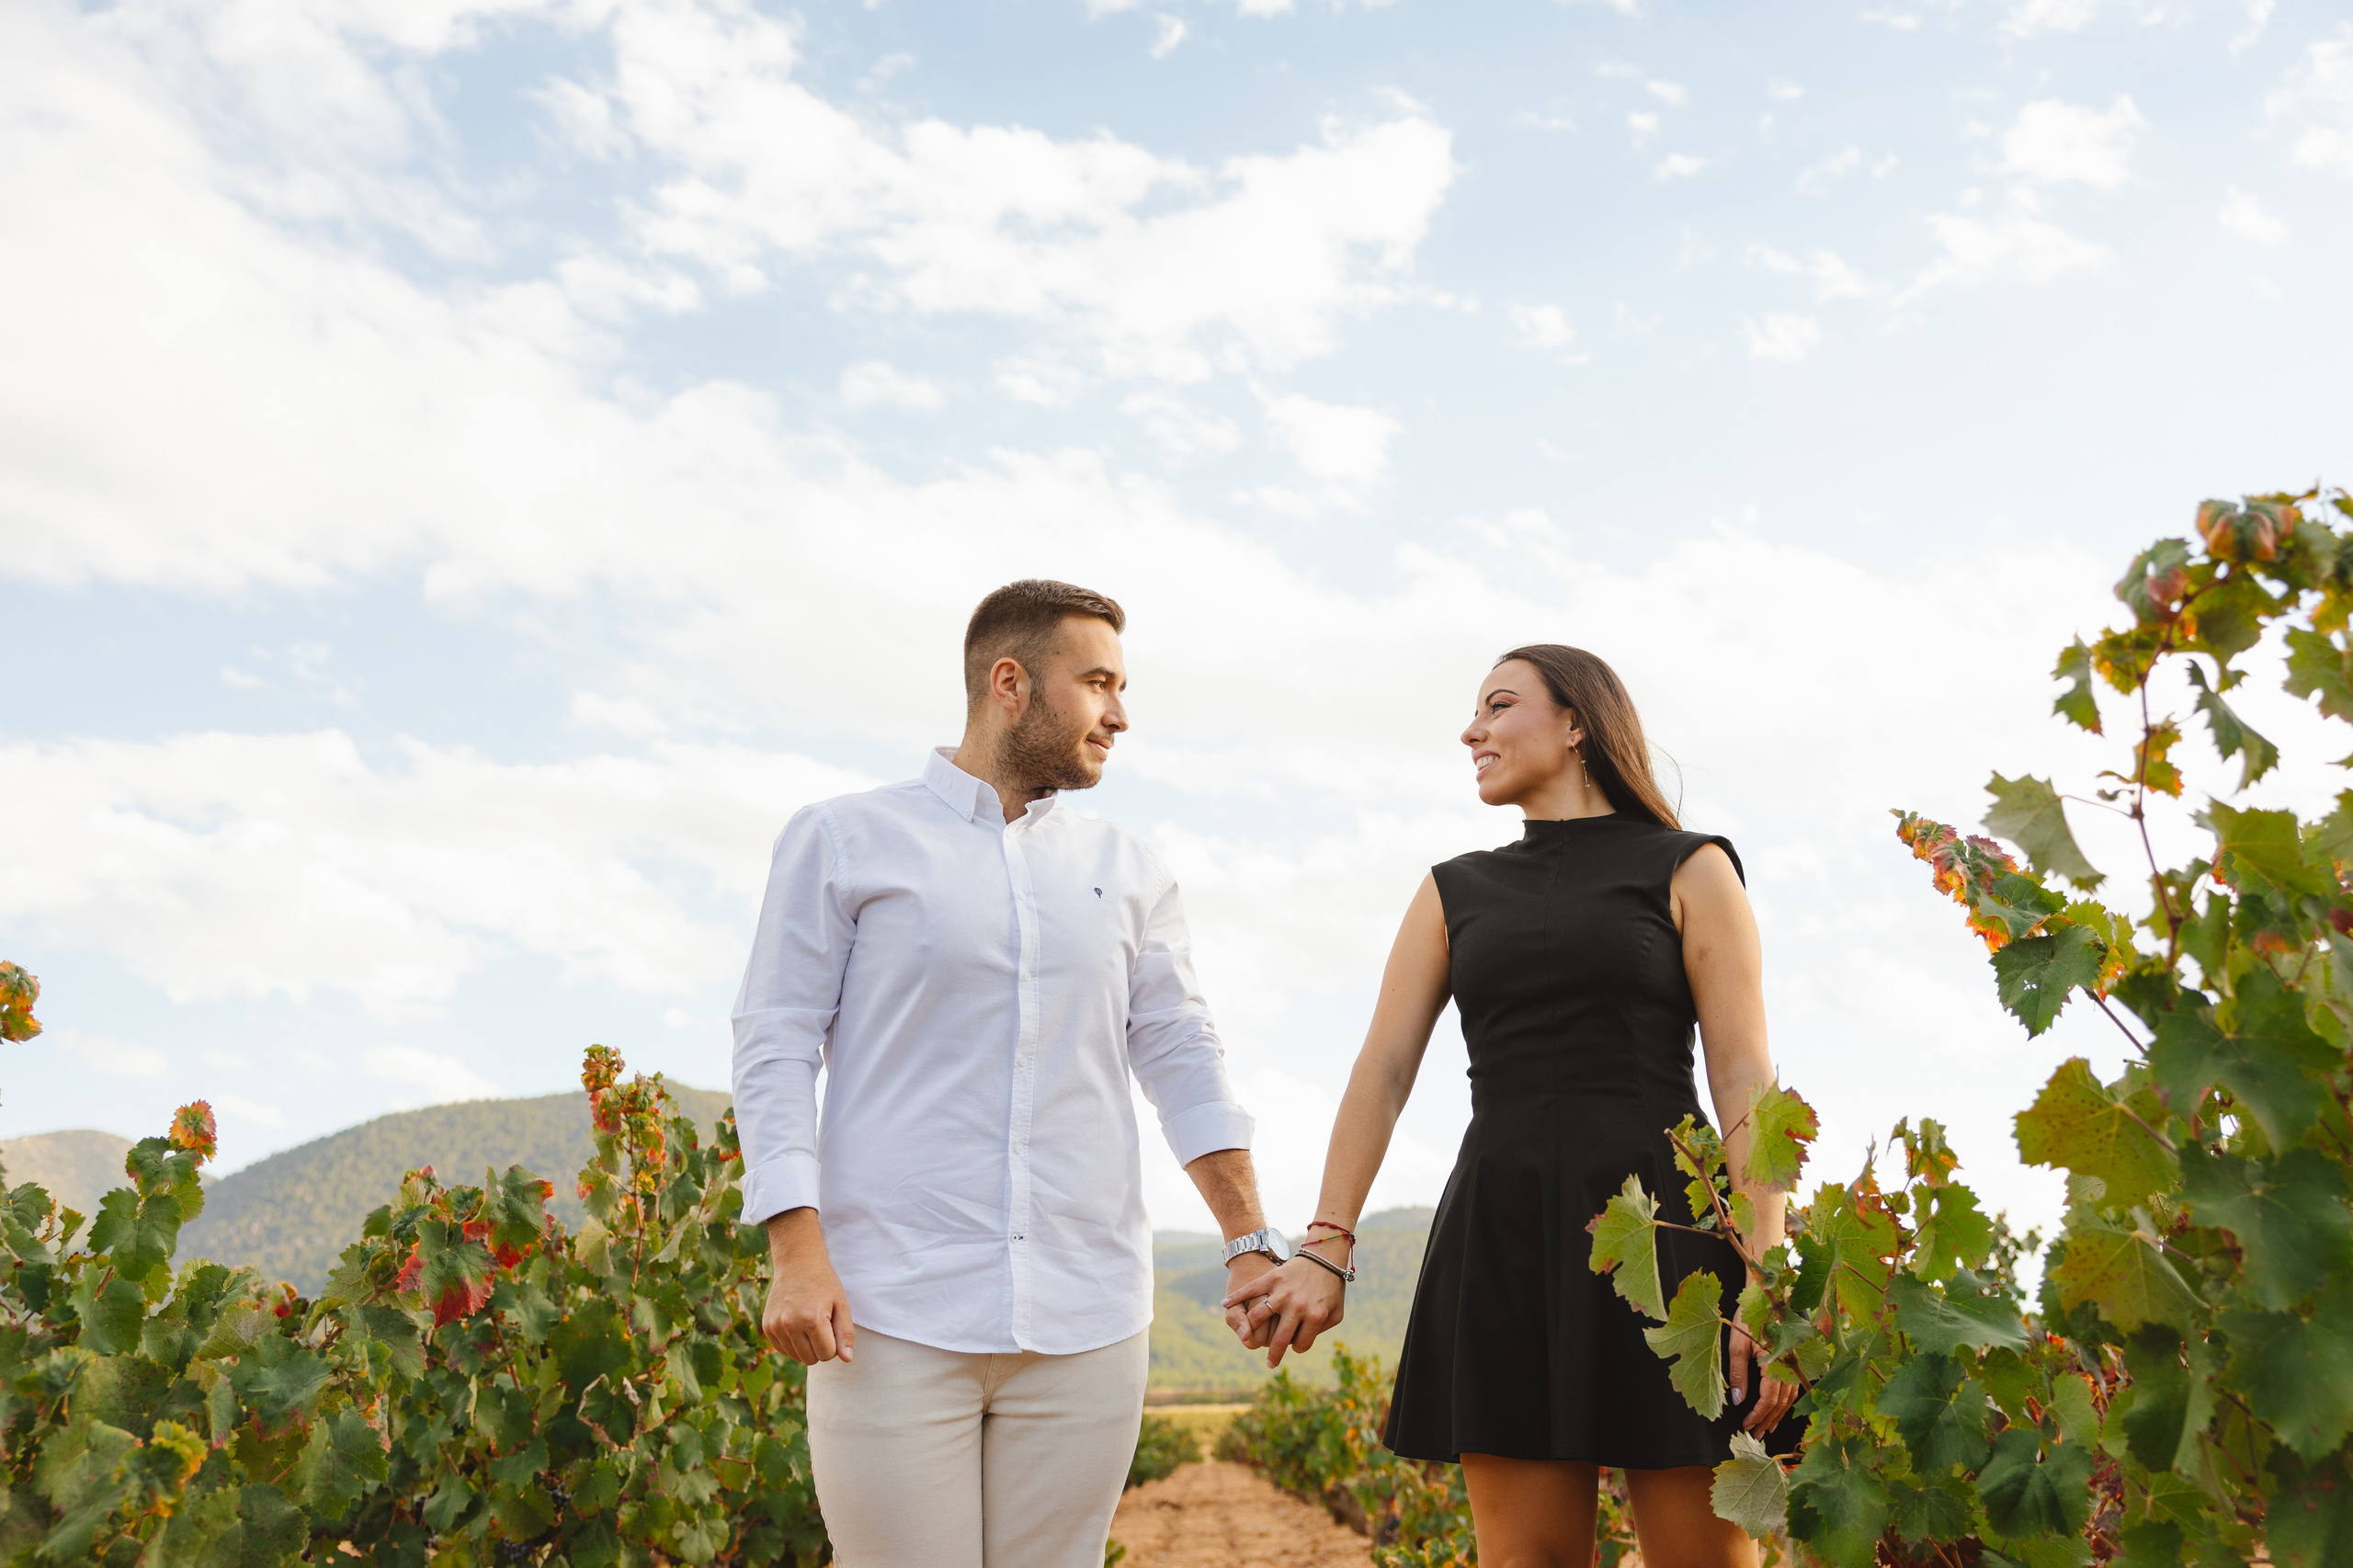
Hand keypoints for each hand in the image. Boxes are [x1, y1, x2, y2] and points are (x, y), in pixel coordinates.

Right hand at [762, 1209, 855, 1364]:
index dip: (834, 1344)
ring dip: (806, 1347)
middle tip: (822, 1325)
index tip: (832, 1327)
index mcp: (812, 1319)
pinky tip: (797, 1324)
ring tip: (809, 1323)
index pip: (827, 1354)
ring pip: (796, 1357)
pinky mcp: (767, 1326)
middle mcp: (790, 1325)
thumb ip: (845, 1333)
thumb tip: (847, 1359)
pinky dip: (793, 1343)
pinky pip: (783, 1350)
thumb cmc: (824, 1284)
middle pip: (811, 1359)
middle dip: (820, 1348)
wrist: (797, 1263)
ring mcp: (776, 1326)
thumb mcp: (841, 1304)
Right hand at [1223, 1254, 1345, 1368]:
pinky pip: (1250, 1289)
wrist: (1325, 1258)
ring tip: (1250, 1337)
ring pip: (1258, 1317)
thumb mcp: (1336, 1313)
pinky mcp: (1272, 1278)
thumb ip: (1322, 1332)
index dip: (1297, 1348)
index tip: (1294, 1345)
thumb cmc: (1332, 1288)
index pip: (1300, 1345)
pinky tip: (1225, 1304)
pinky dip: (1236, 1297)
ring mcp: (1283, 1292)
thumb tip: (1302, 1343)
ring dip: (1251, 1331)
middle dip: (1274, 1355)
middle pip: (1279, 1339)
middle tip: (1270, 1364)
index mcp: (1315, 1316)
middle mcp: (1297, 1306)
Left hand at [1728, 1319, 1797, 1433]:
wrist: (1768, 1296)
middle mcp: (1790, 1366)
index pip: (1769, 1399)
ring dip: (1778, 1414)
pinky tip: (1778, 1409)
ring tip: (1766, 1427)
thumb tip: (1737, 1401)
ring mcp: (1796, 1364)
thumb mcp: (1737, 1344)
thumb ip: (1738, 1373)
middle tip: (1755, 1434)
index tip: (1746, 1425)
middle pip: (1782, 1403)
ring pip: (1790, 1398)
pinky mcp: (1796, 1361)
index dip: (1758, 1415)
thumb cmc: (1750, 1316)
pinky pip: (1794, 1388)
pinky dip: (1785, 1402)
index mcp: (1776, 1362)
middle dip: (1768, 1420)